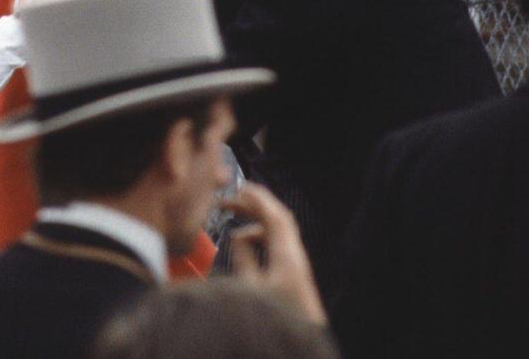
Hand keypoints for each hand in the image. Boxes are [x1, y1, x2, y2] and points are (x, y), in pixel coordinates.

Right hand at [221, 182, 326, 325]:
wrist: (297, 346)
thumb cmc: (276, 319)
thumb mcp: (250, 288)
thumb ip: (243, 258)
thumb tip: (237, 236)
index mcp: (287, 256)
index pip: (275, 214)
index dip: (257, 196)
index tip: (238, 186)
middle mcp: (295, 257)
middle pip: (277, 219)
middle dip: (254, 205)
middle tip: (230, 200)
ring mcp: (296, 266)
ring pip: (277, 233)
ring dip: (255, 223)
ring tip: (234, 225)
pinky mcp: (294, 276)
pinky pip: (277, 246)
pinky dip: (260, 239)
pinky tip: (245, 246)